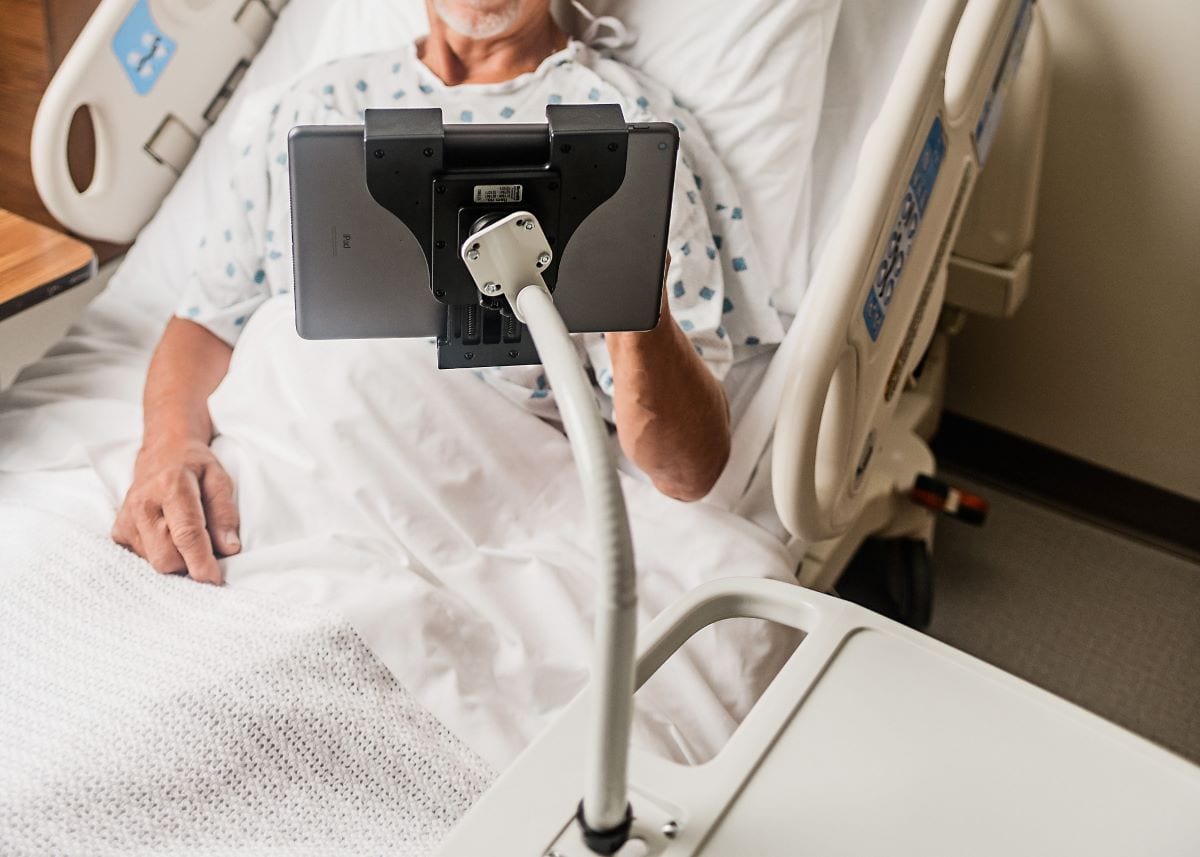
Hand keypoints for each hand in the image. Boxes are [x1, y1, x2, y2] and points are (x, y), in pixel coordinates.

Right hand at [112, 438, 239, 584]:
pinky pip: (143, 559)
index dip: (201, 561)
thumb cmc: (195, 467)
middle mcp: (143, 504)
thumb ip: (225, 514)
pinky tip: (170, 537)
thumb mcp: (220, 480)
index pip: (186, 534)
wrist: (162, 452)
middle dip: (190, 564)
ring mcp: (126, 519)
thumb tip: (228, 549)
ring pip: (154, 562)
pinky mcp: (118, 531)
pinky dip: (162, 555)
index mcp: (171, 487)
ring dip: (177, 560)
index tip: (214, 578)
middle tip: (207, 553)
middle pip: (166, 557)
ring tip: (187, 538)